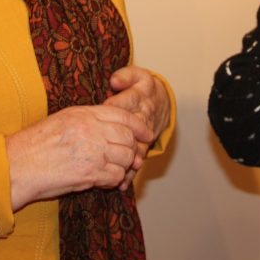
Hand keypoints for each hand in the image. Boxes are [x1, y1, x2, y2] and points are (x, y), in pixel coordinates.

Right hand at [5, 104, 153, 210]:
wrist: (17, 166)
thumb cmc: (35, 145)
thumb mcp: (62, 121)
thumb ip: (87, 120)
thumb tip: (109, 127)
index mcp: (84, 114)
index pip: (123, 115)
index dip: (139, 126)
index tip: (147, 134)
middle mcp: (91, 130)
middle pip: (128, 137)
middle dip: (132, 149)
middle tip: (130, 158)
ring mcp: (92, 151)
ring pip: (126, 157)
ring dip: (123, 166)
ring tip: (112, 170)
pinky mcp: (90, 173)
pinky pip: (116, 176)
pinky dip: (114, 180)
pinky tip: (104, 180)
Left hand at [104, 66, 171, 187]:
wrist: (161, 102)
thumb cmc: (141, 88)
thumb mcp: (136, 76)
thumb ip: (125, 76)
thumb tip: (115, 81)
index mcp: (139, 98)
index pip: (125, 104)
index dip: (113, 109)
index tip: (99, 116)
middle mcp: (143, 117)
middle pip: (132, 130)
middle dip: (122, 142)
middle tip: (108, 152)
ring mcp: (144, 134)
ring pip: (137, 148)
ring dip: (128, 161)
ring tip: (117, 174)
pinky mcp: (143, 145)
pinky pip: (137, 159)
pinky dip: (130, 173)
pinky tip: (121, 183)